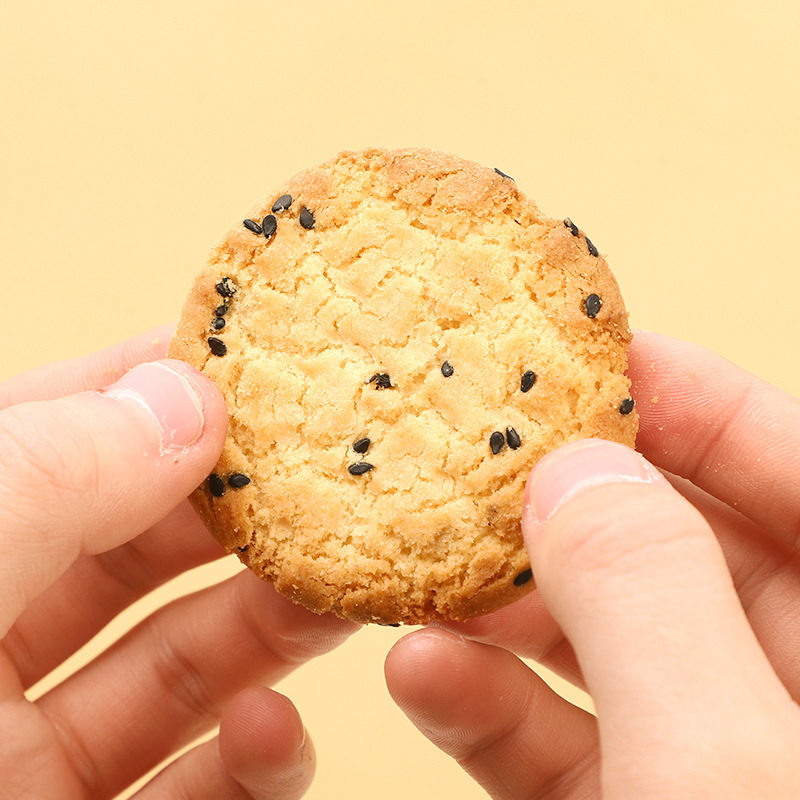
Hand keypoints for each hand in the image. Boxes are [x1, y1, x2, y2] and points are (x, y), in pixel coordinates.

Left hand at [0, 326, 356, 798]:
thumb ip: (49, 475)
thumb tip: (188, 397)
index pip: (65, 429)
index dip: (162, 387)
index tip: (265, 365)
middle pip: (146, 546)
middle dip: (245, 513)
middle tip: (334, 487)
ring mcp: (23, 751)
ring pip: (184, 661)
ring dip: (272, 629)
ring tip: (338, 596)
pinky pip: (193, 789)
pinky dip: (251, 763)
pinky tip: (273, 734)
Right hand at [385, 331, 799, 797]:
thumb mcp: (720, 760)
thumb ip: (647, 598)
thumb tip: (571, 475)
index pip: (791, 473)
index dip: (698, 403)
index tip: (590, 361)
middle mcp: (785, 687)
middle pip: (679, 548)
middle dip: (569, 504)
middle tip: (478, 456)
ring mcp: (707, 752)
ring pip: (605, 642)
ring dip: (504, 607)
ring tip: (424, 558)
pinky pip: (562, 741)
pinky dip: (490, 705)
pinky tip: (424, 674)